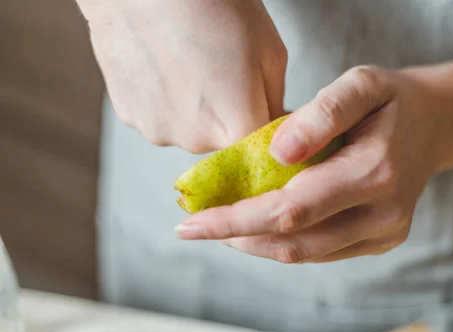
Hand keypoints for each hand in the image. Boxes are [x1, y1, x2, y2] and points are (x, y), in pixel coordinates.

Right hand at [78, 0, 286, 152]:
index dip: (266, 125)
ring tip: (190, 62)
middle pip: (224, 141)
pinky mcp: (129, 116)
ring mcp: (158, 130)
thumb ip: (275, 103)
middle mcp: (196, 141)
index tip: (258, 97)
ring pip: (191, 130)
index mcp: (237, 129)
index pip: (263, 148)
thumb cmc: (214, 6)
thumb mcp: (270, 52)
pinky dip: (166, 98)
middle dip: (230, 114)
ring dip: (196, 107)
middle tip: (222, 68)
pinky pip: (161, 117)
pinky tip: (164, 64)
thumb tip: (271, 126)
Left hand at [176, 66, 443, 262]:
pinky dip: (282, 241)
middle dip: (236, 236)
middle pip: (294, 241)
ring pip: (305, 253)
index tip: (190, 224)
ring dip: (255, 242)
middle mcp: (383, 215)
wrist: (435, 125)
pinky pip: (321, 250)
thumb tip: (276, 152)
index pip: (291, 210)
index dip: (236, 220)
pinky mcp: (380, 242)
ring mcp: (384, 234)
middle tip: (192, 225)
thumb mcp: (361, 85)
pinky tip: (257, 225)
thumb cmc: (391, 101)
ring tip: (219, 225)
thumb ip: (323, 114)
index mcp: (376, 173)